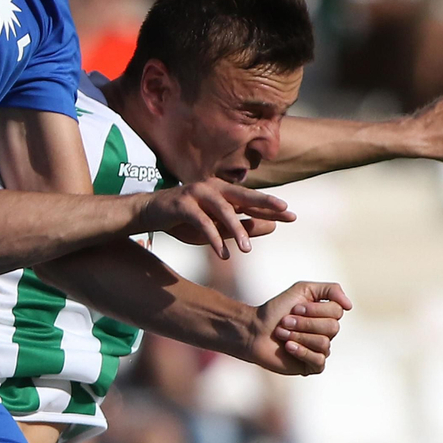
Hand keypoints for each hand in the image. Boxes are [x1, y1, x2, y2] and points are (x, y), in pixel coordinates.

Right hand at [140, 180, 295, 258]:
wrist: (149, 212)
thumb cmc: (185, 220)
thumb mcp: (217, 226)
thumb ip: (242, 226)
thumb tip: (272, 227)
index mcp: (224, 192)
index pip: (252, 200)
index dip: (271, 208)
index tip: (293, 216)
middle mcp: (213, 188)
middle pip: (244, 195)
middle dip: (264, 203)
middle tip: (284, 211)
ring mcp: (197, 193)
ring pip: (223, 210)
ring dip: (237, 229)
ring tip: (247, 249)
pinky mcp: (182, 204)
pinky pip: (202, 222)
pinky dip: (213, 238)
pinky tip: (223, 254)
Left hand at [244, 281, 351, 375]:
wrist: (254, 330)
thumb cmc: (276, 310)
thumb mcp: (302, 290)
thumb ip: (330, 290)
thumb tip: (350, 306)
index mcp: (326, 315)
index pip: (337, 311)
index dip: (315, 309)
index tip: (294, 307)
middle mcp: (327, 332)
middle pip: (333, 327)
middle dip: (305, 323)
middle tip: (285, 321)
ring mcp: (320, 350)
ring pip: (324, 342)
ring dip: (298, 335)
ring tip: (282, 334)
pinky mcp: (312, 366)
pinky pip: (319, 360)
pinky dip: (301, 351)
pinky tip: (287, 347)